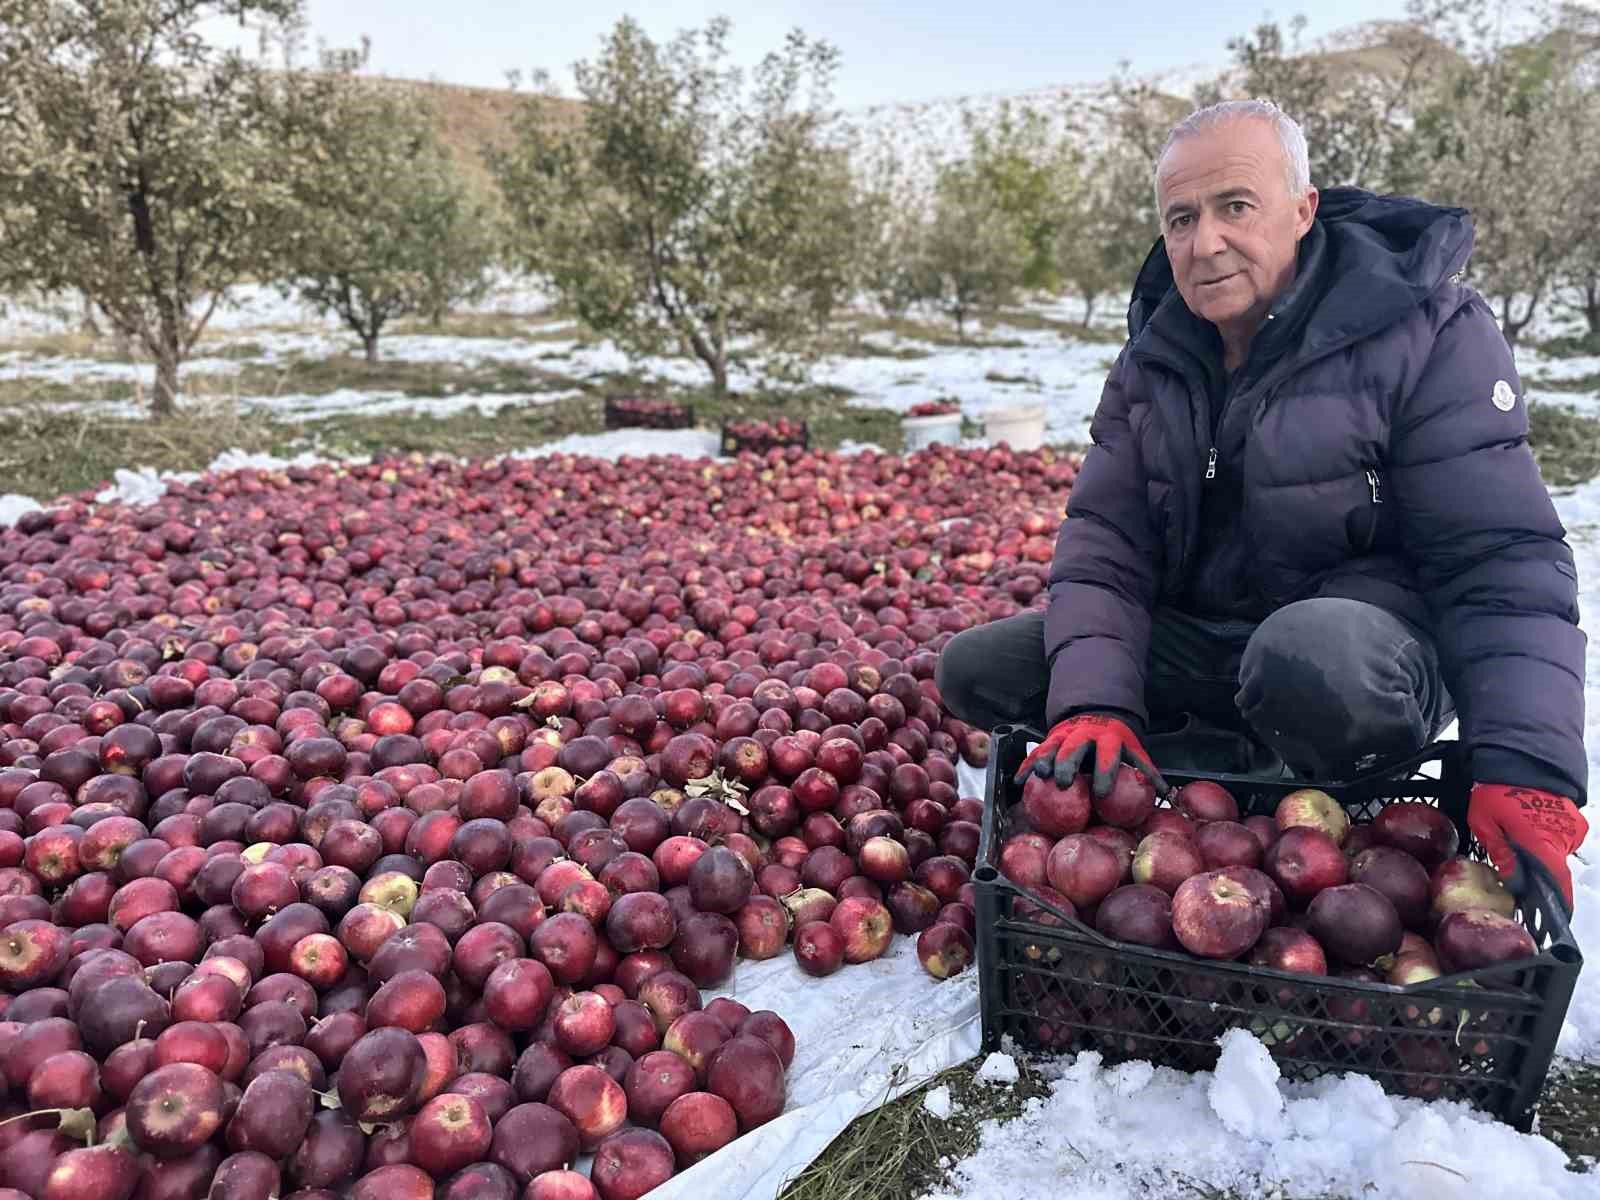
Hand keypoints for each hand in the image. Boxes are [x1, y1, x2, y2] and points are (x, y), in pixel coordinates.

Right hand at [1015, 712, 1168, 799]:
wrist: (1096, 712)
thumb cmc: (1116, 738)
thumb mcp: (1134, 748)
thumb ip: (1145, 769)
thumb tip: (1165, 793)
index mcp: (1108, 737)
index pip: (1107, 755)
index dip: (1105, 773)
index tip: (1101, 793)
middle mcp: (1084, 734)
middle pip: (1074, 749)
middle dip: (1067, 764)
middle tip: (1062, 782)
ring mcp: (1065, 735)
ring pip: (1052, 747)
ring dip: (1044, 761)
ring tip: (1039, 777)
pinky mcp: (1050, 738)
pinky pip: (1036, 752)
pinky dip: (1026, 766)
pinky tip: (1018, 781)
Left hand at [1467, 783, 1587, 911]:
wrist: (1518, 757)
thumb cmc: (1496, 789)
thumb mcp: (1484, 822)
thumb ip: (1500, 852)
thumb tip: (1512, 880)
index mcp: (1542, 841)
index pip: (1557, 881)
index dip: (1558, 902)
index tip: (1554, 919)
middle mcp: (1563, 837)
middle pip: (1555, 868)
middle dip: (1540, 875)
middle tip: (1519, 874)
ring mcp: (1571, 826)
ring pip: (1556, 852)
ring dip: (1541, 853)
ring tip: (1517, 840)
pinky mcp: (1572, 817)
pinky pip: (1560, 837)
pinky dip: (1545, 839)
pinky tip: (1526, 830)